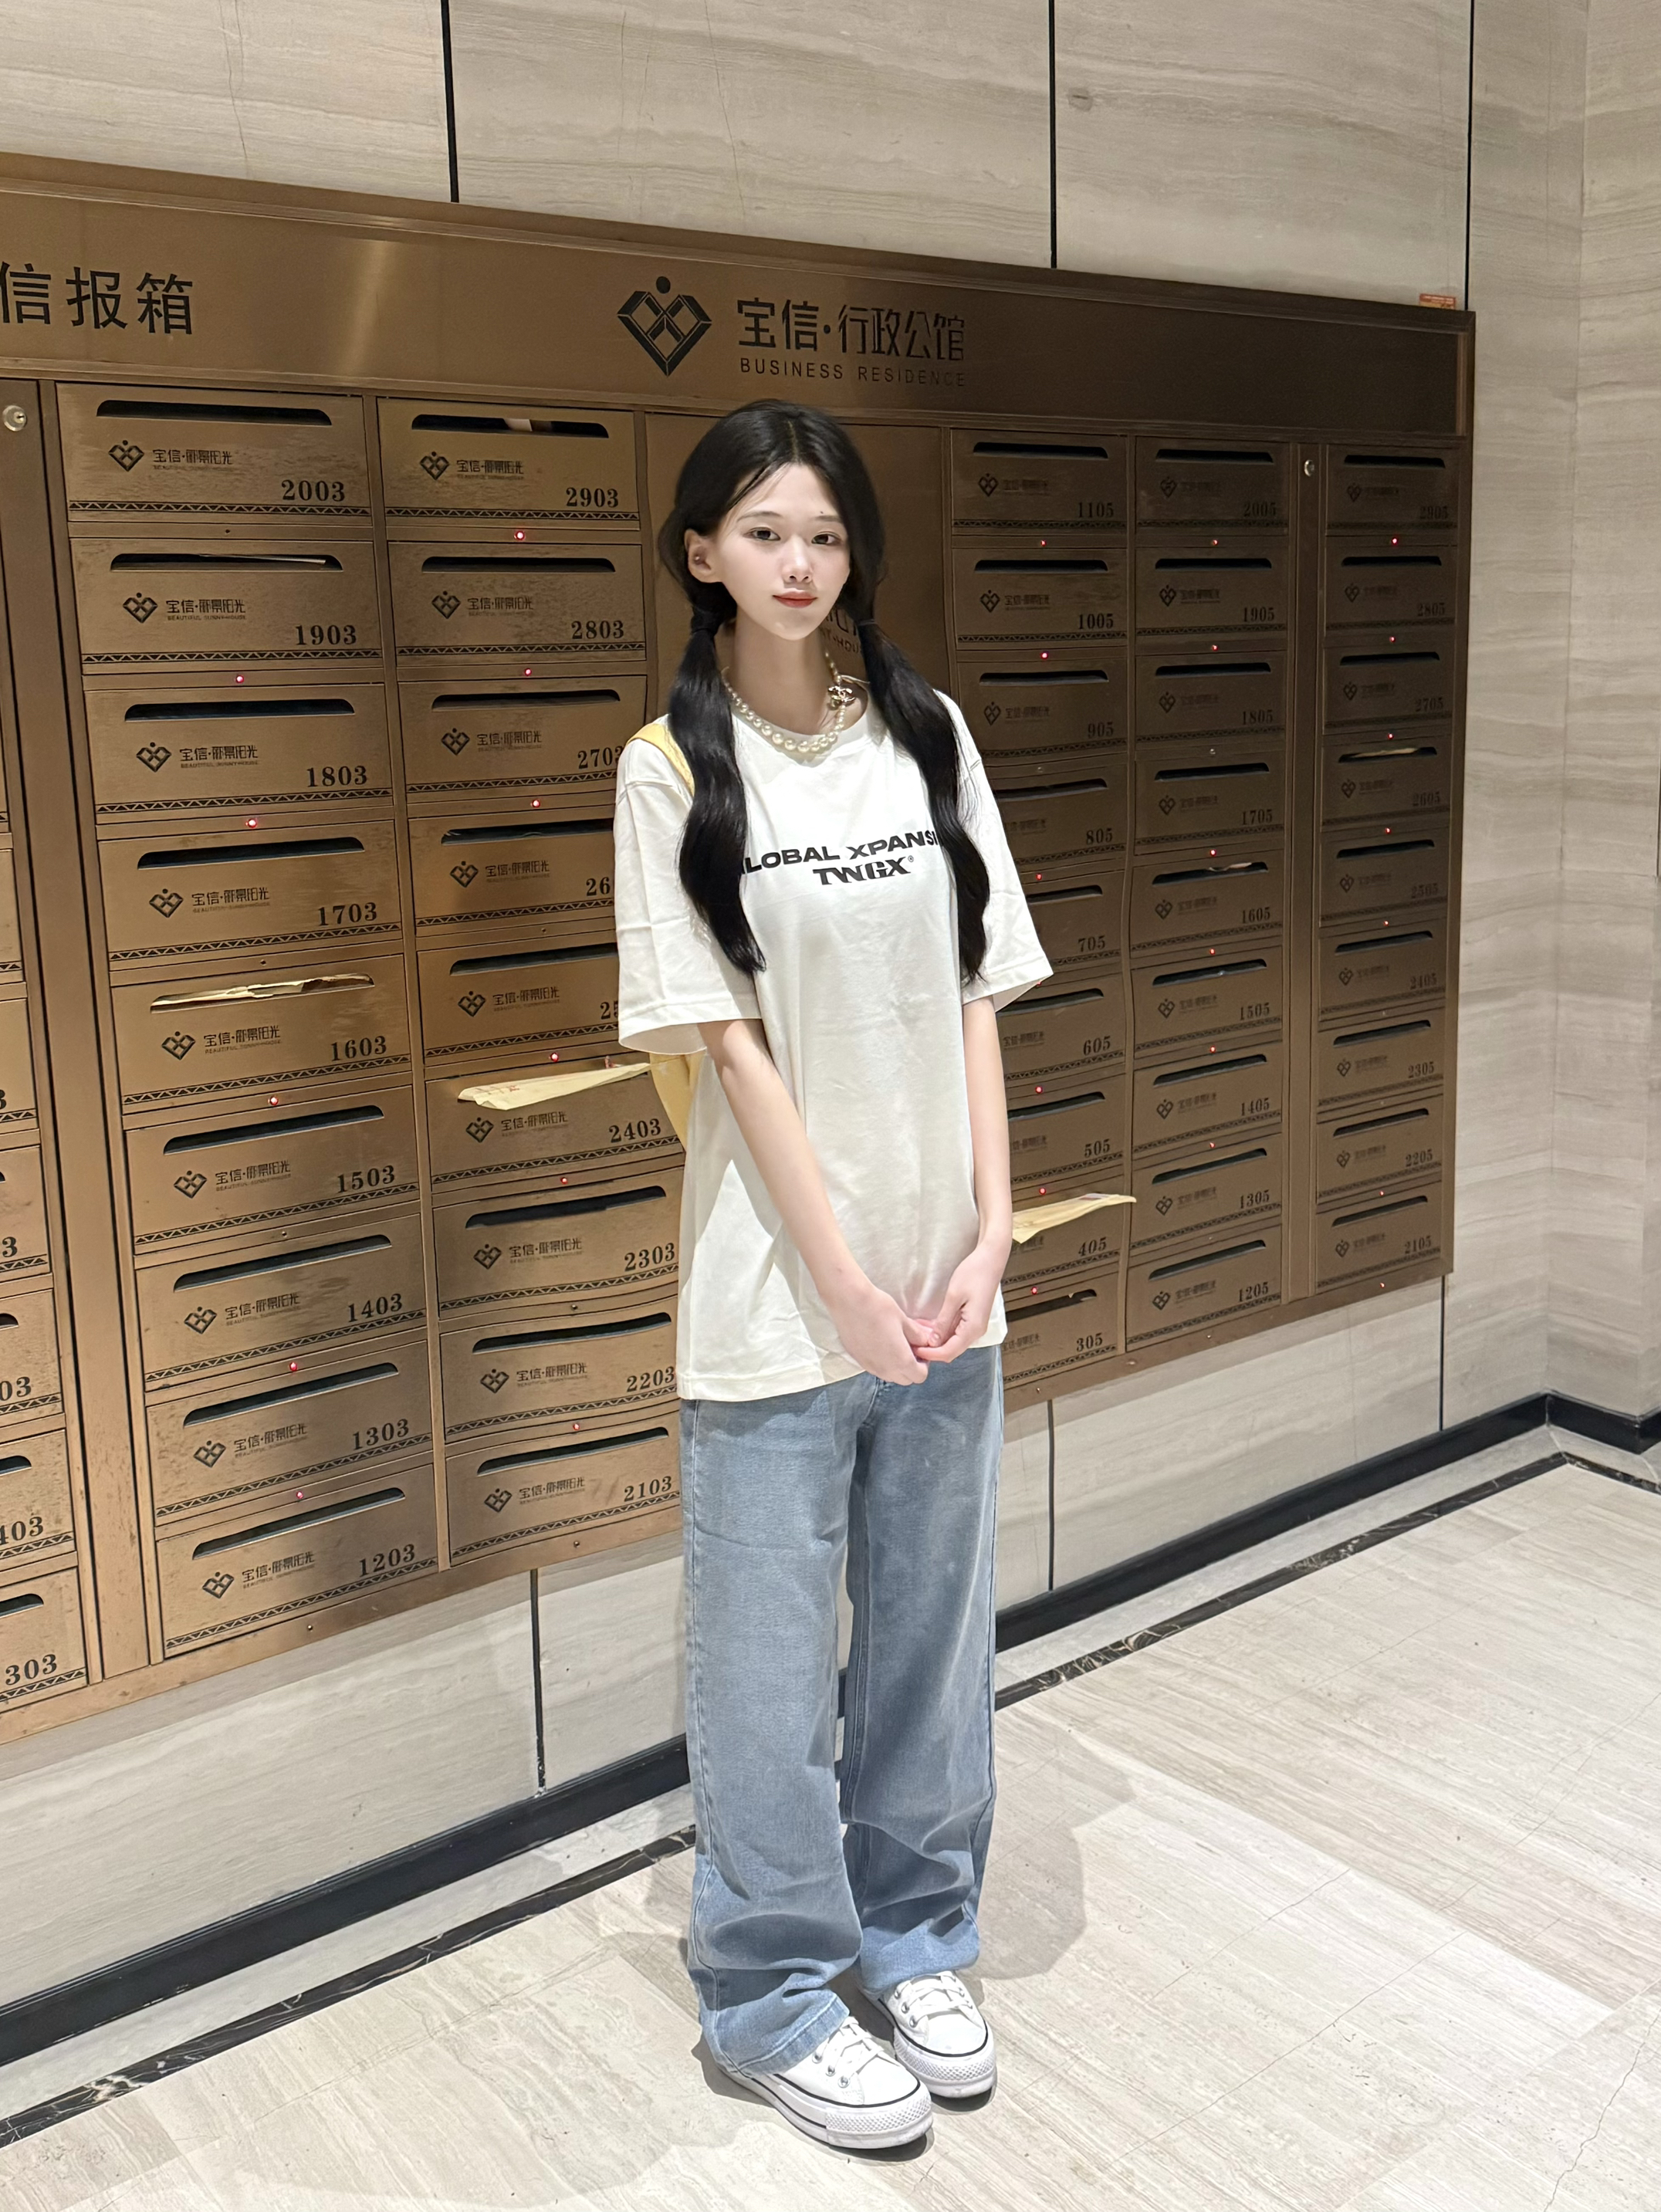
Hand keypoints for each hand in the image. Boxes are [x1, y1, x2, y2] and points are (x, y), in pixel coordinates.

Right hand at [824, 1274, 934, 1384]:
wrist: (849, 1302)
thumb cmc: (879, 1308)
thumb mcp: (904, 1320)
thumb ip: (917, 1336)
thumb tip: (924, 1342)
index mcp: (901, 1361)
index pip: (920, 1376)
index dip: (924, 1364)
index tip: (920, 1349)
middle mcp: (884, 1369)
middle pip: (905, 1379)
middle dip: (911, 1367)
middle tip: (909, 1347)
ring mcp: (869, 1366)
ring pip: (889, 1375)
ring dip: (895, 1366)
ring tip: (893, 1344)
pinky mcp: (857, 1360)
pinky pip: (875, 1368)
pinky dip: (881, 1361)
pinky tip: (878, 1342)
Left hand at [916, 1240, 1007, 1363]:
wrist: (990, 1260)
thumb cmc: (974, 1274)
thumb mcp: (953, 1297)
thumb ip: (943, 1321)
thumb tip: (933, 1341)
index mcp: (973, 1328)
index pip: (949, 1351)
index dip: (931, 1354)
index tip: (914, 1350)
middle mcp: (976, 1331)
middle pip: (951, 1350)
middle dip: (932, 1350)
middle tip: (912, 1343)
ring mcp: (975, 1326)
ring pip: (952, 1342)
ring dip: (935, 1341)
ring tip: (916, 1333)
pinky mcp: (972, 1320)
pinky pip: (955, 1332)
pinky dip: (941, 1332)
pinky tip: (926, 1326)